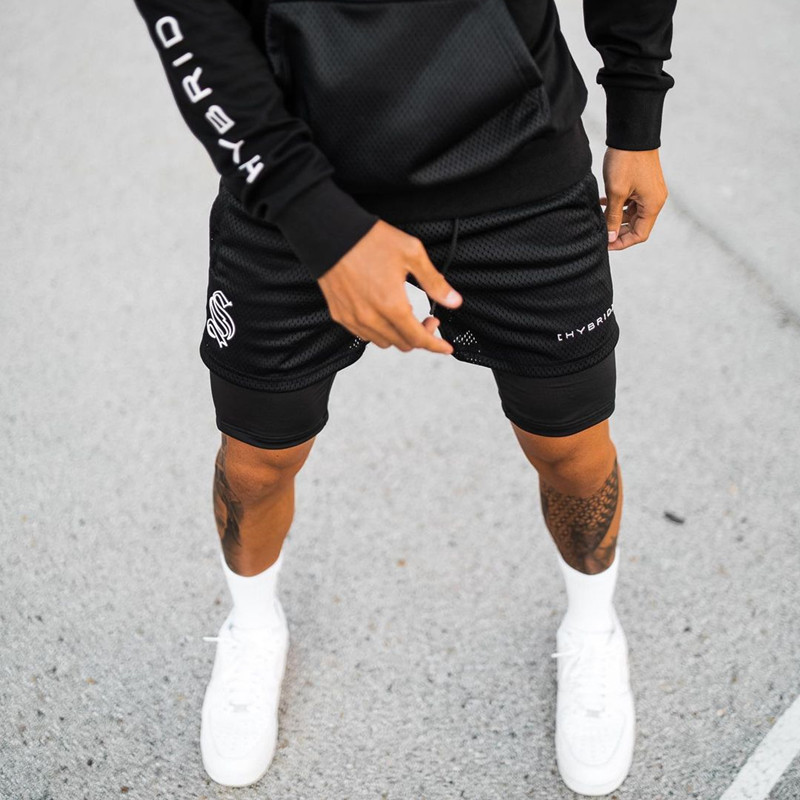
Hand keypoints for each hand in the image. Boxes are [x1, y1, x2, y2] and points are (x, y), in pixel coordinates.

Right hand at [317, 219, 462, 353]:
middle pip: (402, 344)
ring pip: (383, 342)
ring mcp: (353, 318)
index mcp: (392, 306)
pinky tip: (383, 315)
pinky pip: (363, 335)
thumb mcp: (411, 254)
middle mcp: (371, 318)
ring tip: (405, 316)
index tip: (446, 347)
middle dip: (420, 336)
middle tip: (428, 319)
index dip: (436, 345)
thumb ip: (434, 282)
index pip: (418, 339)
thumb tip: (454, 301)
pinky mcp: (340, 315)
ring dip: (398, 335)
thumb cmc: (370, 240)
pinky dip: (378, 331)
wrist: (332, 233)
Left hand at [600, 147, 668, 250]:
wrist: (632, 134)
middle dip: (618, 231)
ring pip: (632, 214)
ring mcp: (649, 192)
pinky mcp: (643, 184)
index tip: (605, 244)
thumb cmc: (626, 161)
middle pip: (636, 226)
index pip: (640, 234)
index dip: (622, 242)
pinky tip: (603, 203)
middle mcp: (655, 200)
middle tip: (600, 232)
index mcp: (653, 205)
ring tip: (599, 218)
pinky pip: (631, 202)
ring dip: (616, 218)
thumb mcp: (616, 192)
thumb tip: (610, 238)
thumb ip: (613, 217)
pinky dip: (618, 206)